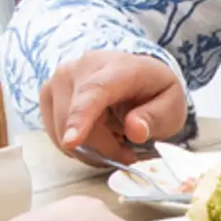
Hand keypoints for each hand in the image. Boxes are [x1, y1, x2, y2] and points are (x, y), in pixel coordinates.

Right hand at [39, 50, 190, 169]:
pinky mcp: (48, 92)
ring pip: (62, 130)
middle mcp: (83, 66)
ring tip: (114, 139)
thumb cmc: (154, 92)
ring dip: (90, 148)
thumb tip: (135, 130)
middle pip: (76, 118)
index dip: (81, 117)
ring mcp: (61, 78)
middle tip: (127, 154)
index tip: (72, 141)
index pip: (94, 91)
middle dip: (102, 148)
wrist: (136, 76)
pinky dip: (76, 144)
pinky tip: (96, 135)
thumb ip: (156, 118)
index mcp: (119, 67)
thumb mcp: (171, 107)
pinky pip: (54, 133)